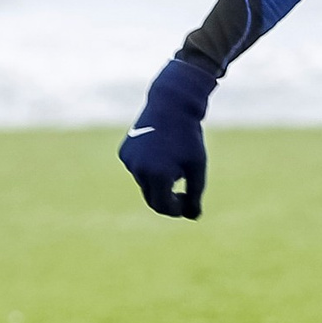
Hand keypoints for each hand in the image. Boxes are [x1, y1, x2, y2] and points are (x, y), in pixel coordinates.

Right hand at [119, 58, 215, 218]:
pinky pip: (138, 169)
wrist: (171, 105)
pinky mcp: (124, 152)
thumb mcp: (197, 166)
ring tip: (174, 162)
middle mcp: (139, 169)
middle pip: (152, 198)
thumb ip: (195, 195)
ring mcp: (129, 160)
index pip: (164, 207)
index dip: (176, 210)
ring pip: (145, 183)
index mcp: (158, 175)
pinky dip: (149, 168)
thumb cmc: (188, 137)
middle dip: (167, 199)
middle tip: (182, 193)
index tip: (187, 204)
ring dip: (159, 181)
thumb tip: (193, 218)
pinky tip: (160, 151)